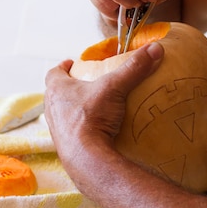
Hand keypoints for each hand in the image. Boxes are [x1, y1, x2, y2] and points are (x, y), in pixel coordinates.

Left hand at [44, 43, 163, 184]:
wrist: (86, 158)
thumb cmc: (92, 119)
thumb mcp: (115, 87)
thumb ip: (134, 68)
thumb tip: (155, 49)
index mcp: (57, 90)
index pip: (54, 73)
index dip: (63, 67)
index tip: (71, 63)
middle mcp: (52, 109)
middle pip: (56, 93)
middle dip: (69, 88)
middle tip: (85, 85)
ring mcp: (56, 130)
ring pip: (61, 113)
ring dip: (72, 109)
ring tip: (90, 107)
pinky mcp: (64, 147)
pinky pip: (70, 133)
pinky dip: (79, 129)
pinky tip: (94, 131)